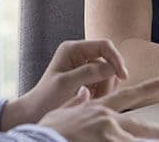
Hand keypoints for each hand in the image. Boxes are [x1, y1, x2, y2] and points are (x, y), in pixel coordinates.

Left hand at [2, 40, 128, 129]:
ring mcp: (84, 67)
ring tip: (90, 100)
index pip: (104, 45)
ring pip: (108, 74)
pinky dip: (102, 93)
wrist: (35, 113)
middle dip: (108, 80)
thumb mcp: (66, 84)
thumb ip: (88, 73)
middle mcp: (80, 54)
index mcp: (73, 49)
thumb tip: (112, 67)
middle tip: (99, 98)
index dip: (116, 59)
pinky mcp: (87, 79)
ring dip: (105, 89)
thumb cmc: (45, 97)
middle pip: (108, 61)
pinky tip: (90, 100)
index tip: (123, 77)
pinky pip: (104, 83)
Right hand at [39, 78, 158, 140]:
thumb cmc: (46, 129)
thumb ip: (76, 103)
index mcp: (97, 109)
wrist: (38, 139)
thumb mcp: (62, 112)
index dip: (146, 88)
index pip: (126, 95)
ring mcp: (107, 133)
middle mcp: (106, 119)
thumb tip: (84, 93)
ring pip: (134, 140)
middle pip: (139, 124)